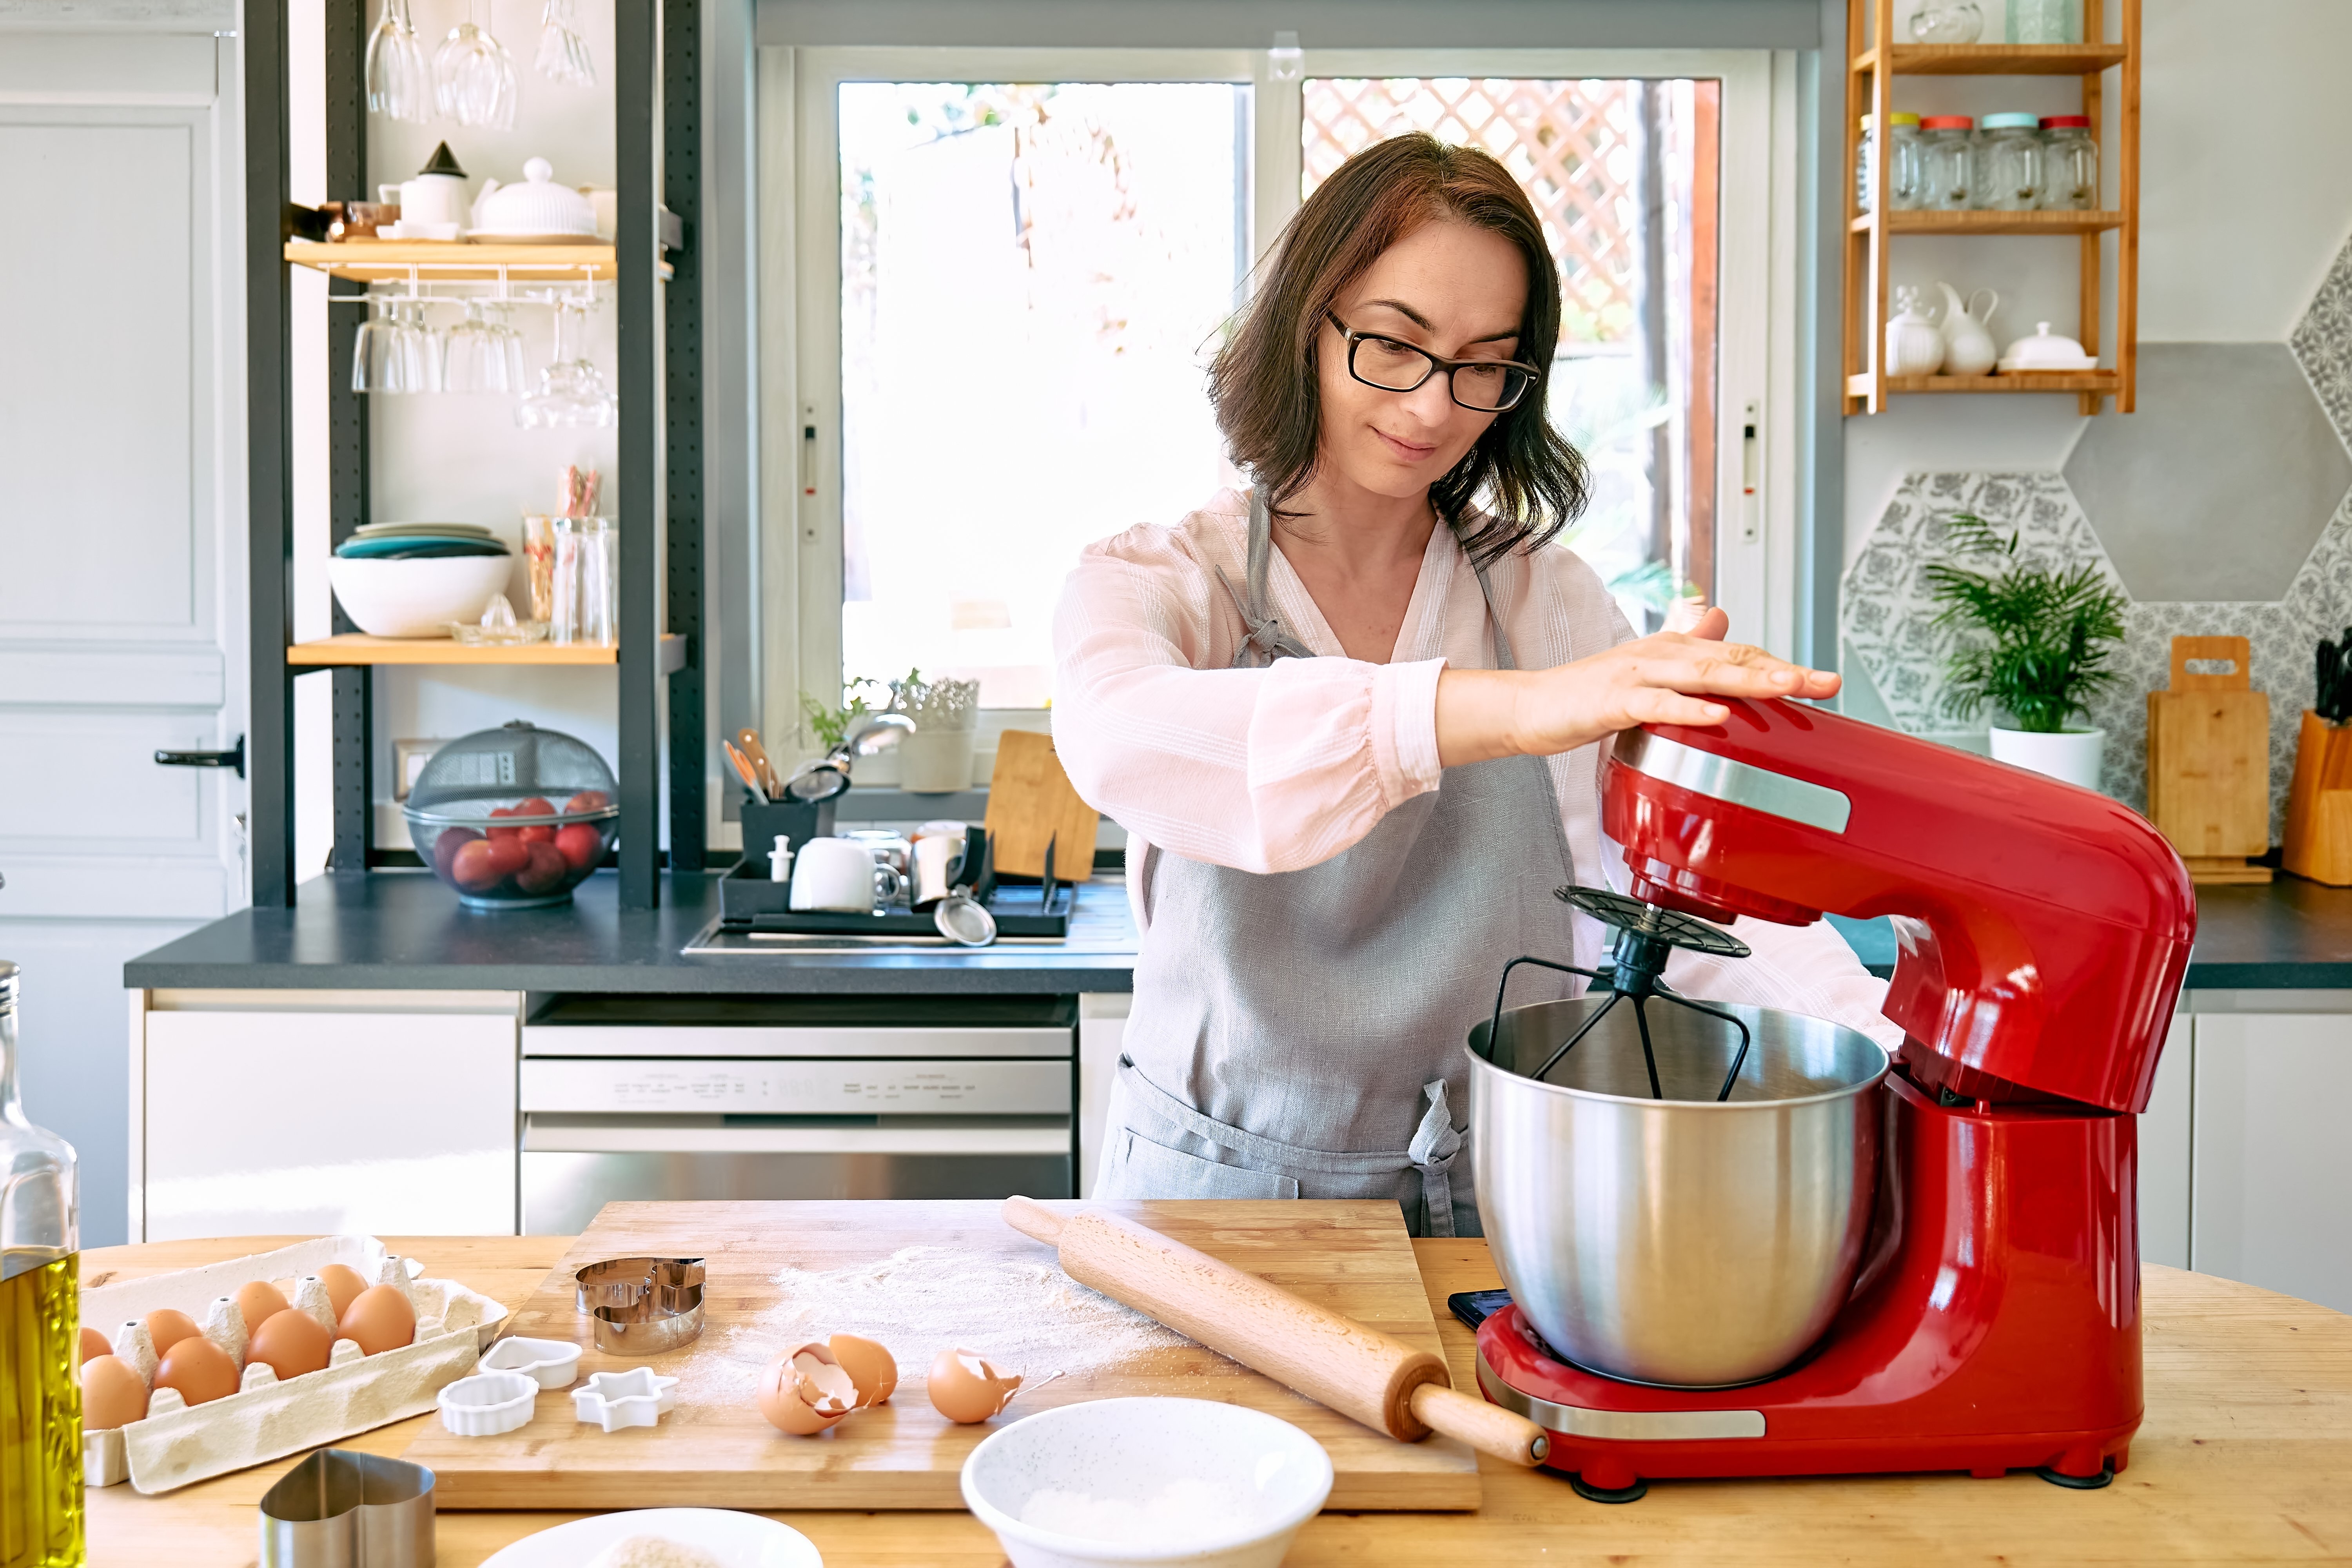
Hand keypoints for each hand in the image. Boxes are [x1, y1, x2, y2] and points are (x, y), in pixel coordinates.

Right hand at [1434, 607, 1839, 765]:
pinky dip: (1690, 711)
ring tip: (1789, 688)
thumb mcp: (1646, 671)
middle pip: (1732, 660)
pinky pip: (1658, 705)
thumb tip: (1717, 618)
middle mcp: (1661, 655)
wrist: (1529, 708)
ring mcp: (1637, 675)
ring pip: (1703, 676)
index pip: (1738, 655)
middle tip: (1827, 682)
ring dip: (1749, 681)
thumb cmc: (1587, 696)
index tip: (1825, 681)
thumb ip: (1684, 648)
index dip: (1783, 664)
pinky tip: (1719, 716)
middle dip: (1783, 671)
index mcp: (1673, 651)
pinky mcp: (1613, 701)